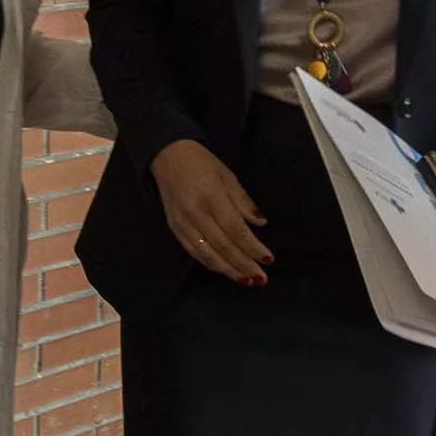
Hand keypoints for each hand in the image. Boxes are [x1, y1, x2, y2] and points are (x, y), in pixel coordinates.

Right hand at [150, 139, 273, 284]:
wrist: (167, 155)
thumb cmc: (201, 163)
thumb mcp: (228, 176)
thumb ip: (243, 202)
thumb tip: (260, 223)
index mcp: (212, 197)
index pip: (236, 230)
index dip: (253, 248)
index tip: (269, 259)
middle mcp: (195, 213)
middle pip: (224, 246)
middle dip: (244, 265)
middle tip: (261, 279)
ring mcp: (182, 223)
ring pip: (208, 254)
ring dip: (229, 270)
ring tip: (246, 279)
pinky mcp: (174, 228)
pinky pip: (194, 252)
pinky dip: (211, 263)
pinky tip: (224, 269)